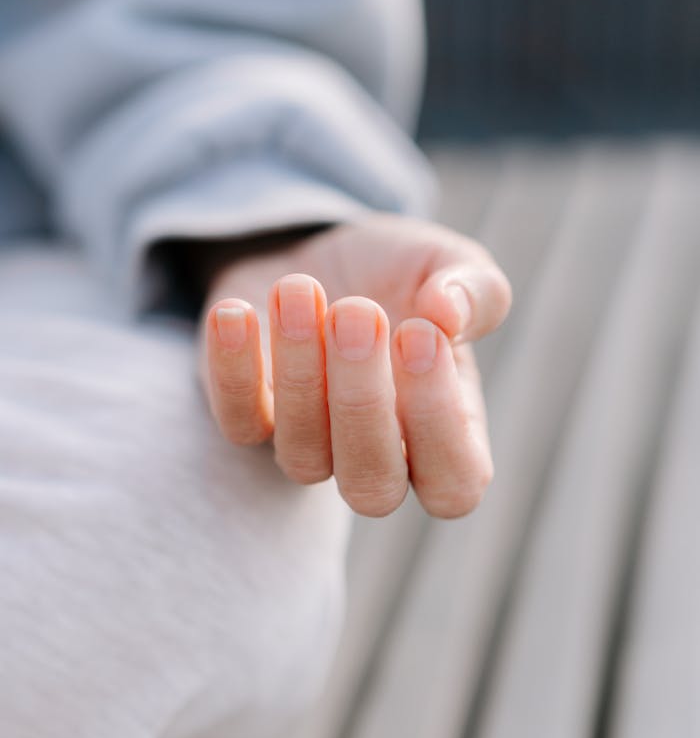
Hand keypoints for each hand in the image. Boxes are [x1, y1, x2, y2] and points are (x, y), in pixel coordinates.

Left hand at [198, 212, 510, 517]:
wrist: (322, 249)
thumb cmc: (400, 273)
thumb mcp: (451, 264)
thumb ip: (475, 290)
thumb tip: (448, 313)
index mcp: (444, 434)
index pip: (453, 485)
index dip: (438, 425)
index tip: (421, 335)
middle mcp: (376, 456)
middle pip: (371, 488)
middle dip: (362, 403)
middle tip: (359, 312)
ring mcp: (308, 444)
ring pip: (302, 458)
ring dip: (299, 373)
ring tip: (299, 287)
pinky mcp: (248, 417)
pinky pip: (237, 424)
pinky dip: (233, 370)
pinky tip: (239, 310)